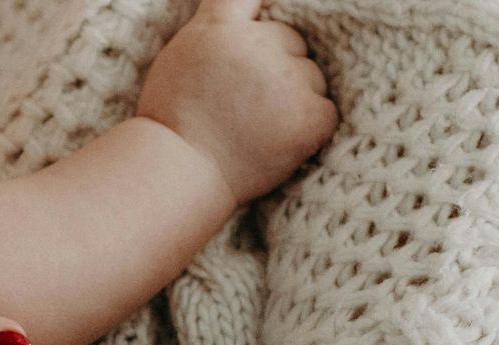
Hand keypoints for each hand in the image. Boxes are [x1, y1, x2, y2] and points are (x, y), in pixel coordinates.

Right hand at [136, 0, 337, 204]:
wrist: (179, 175)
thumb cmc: (172, 120)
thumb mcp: (182, 53)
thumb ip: (216, 22)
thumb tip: (250, 10)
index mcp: (223, 27)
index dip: (261, 9)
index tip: (264, 16)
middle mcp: (260, 46)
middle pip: (292, 41)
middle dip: (278, 64)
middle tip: (245, 101)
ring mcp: (288, 82)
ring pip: (311, 76)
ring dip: (295, 95)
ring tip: (258, 125)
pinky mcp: (309, 118)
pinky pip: (326, 110)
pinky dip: (309, 126)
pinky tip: (279, 139)